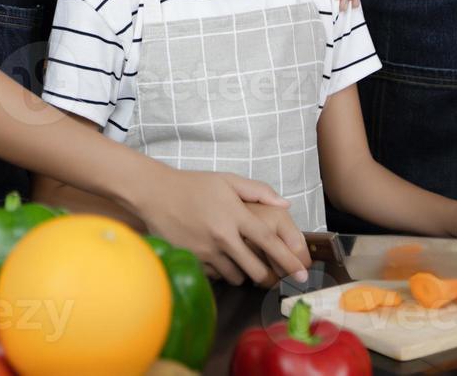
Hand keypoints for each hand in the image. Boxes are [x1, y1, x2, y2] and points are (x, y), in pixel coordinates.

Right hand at [132, 167, 311, 286]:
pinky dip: (223, 273)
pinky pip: (217, 277)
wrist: (155, 193)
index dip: (289, 261)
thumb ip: (258, 191)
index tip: (302, 274)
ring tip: (242, 262)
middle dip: (269, 277)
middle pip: (256, 269)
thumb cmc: (193, 185)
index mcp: (235, 215)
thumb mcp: (227, 180)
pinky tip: (221, 260)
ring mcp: (206, 250)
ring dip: (244, 274)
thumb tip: (286, 203)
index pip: (269, 242)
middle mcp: (223, 236)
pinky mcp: (193, 260)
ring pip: (237, 277)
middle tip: (274, 276)